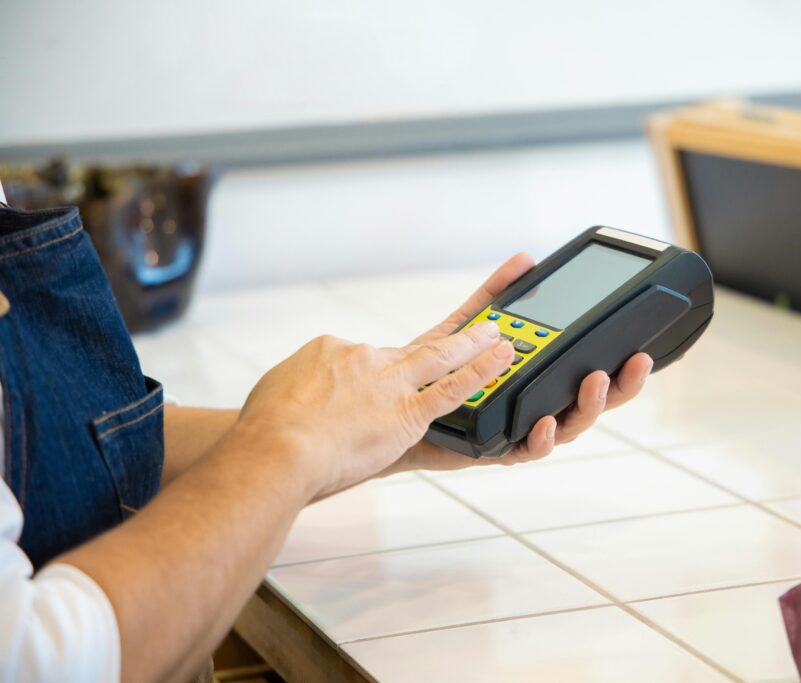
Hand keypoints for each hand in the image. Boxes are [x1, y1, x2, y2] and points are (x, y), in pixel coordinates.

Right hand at [235, 322, 514, 499]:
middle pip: (420, 341)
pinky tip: (503, 360)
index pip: (364, 356)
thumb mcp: (275, 391)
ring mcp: (389, 382)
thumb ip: (300, 387)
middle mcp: (365, 357)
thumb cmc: (265, 430)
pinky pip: (451, 390)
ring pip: (441, 356)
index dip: (380, 365)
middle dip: (458, 327)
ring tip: (500, 333)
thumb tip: (304, 395)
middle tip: (486, 311)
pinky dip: (479, 372)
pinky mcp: (405, 413)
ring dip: (474, 343)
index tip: (387, 371)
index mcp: (332, 350)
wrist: (274, 449)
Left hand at [381, 253, 653, 474]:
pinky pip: (525, 450)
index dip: (621, 367)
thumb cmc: (434, 373)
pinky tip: (542, 423)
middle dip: (619, 387)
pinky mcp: (497, 450)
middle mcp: (537, 406)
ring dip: (586, 407)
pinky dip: (538, 438)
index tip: (641, 348)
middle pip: (591, 403)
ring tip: (595, 382)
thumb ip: (495, 295)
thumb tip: (524, 260)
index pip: (591, 374)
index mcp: (539, 379)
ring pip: (567, 427)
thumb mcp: (466, 326)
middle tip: (633, 363)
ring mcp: (520, 429)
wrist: (394, 409)